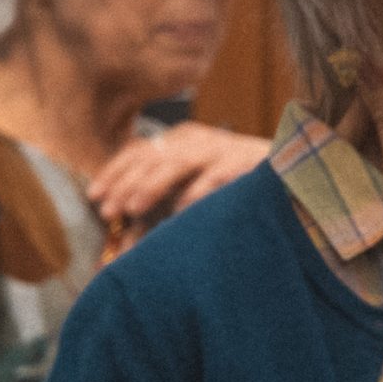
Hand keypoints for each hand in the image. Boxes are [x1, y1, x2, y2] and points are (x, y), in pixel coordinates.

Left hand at [84, 123, 270, 230]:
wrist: (289, 174)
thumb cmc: (231, 188)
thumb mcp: (189, 192)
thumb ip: (157, 209)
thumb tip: (117, 242)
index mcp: (179, 141)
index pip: (137, 152)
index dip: (114, 173)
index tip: (94, 197)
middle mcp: (197, 139)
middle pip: (152, 157)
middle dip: (127, 184)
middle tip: (110, 209)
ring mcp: (221, 147)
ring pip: (178, 162)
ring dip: (153, 185)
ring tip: (134, 207)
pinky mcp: (244, 160)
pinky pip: (217, 174)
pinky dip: (199, 190)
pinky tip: (182, 208)